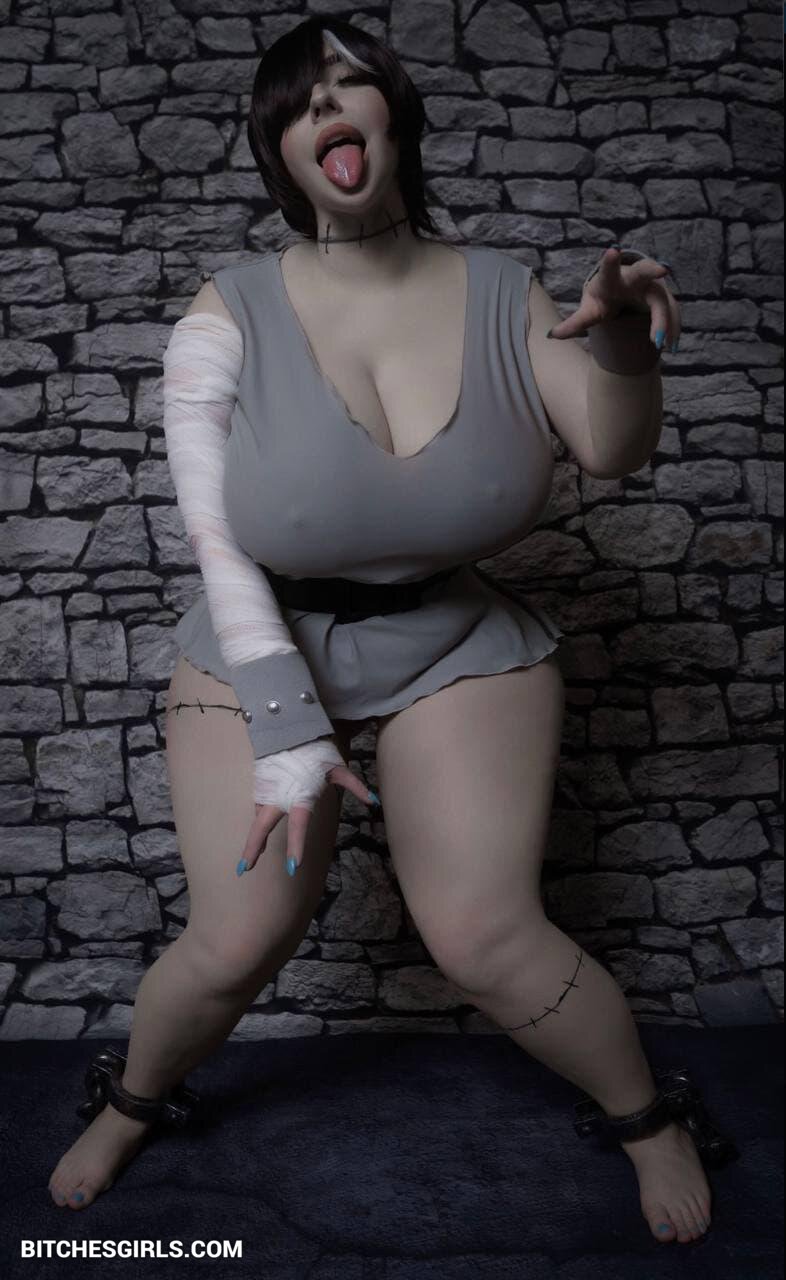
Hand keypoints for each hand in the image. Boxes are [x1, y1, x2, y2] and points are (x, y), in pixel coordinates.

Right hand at [236, 734, 377, 876]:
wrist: (288, 727)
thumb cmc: (314, 750)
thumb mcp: (337, 768)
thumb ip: (355, 786)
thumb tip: (374, 802)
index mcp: (298, 796)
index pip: (298, 825)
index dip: (297, 845)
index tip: (293, 866)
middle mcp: (278, 797)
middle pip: (261, 826)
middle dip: (252, 848)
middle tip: (243, 868)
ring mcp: (265, 791)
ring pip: (260, 816)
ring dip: (258, 833)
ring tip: (257, 850)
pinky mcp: (259, 784)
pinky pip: (261, 804)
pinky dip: (263, 814)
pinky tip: (266, 819)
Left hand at [548, 247, 680, 351]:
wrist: (623, 292)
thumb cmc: (603, 299)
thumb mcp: (589, 310)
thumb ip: (573, 324)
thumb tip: (550, 335)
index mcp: (612, 279)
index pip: (608, 270)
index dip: (609, 261)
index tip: (612, 251)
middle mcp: (635, 277)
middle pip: (644, 271)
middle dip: (652, 269)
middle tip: (663, 270)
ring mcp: (653, 286)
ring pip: (661, 300)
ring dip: (663, 321)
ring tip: (659, 345)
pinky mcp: (665, 299)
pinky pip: (672, 314)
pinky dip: (672, 329)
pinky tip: (671, 346)